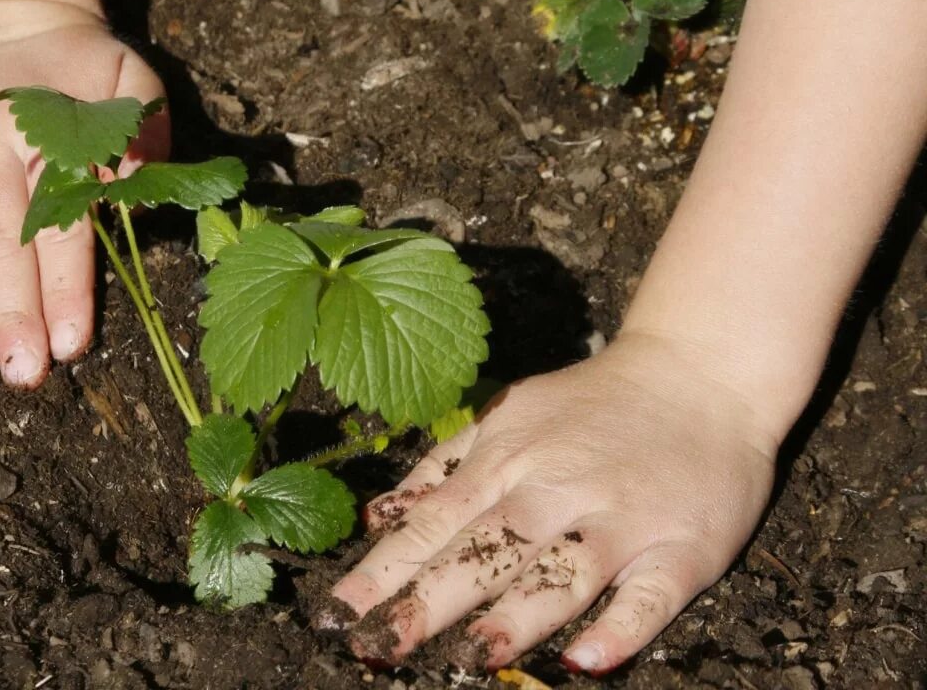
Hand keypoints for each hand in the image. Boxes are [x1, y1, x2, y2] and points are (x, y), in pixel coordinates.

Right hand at [0, 14, 168, 386]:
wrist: (9, 29)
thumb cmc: (78, 79)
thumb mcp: (129, 86)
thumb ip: (144, 133)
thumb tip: (137, 188)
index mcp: (41, 130)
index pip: (58, 225)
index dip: (64, 288)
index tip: (70, 345)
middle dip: (9, 313)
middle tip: (21, 373)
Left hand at [323, 332, 778, 675]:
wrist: (698, 373)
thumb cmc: (590, 406)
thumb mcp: (506, 417)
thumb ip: (442, 468)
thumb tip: (376, 520)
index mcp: (506, 462)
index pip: (431, 525)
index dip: (380, 572)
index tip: (335, 616)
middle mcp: (557, 489)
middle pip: (485, 551)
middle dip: (428, 602)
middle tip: (378, 647)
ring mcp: (621, 519)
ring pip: (563, 573)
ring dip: (519, 616)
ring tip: (475, 656)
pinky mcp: (683, 546)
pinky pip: (653, 595)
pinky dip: (622, 626)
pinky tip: (588, 660)